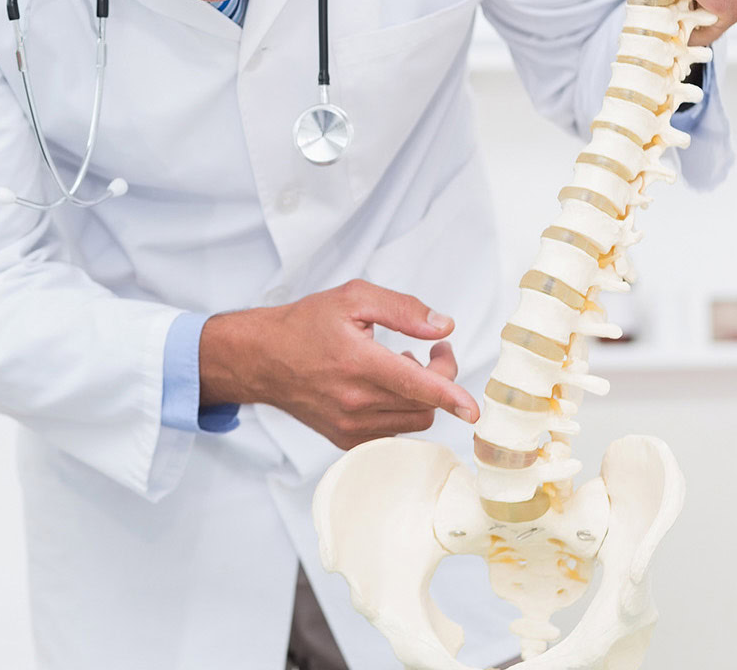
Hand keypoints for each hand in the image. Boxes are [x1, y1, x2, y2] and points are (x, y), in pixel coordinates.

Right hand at [199, 279, 480, 450]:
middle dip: (440, 377)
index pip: (416, 386)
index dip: (450, 396)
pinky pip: (393, 433)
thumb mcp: (353, 298)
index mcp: (357, 362)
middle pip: (423, 403)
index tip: (473, 410)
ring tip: (400, 367)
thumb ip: (402, 309)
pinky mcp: (345, 439)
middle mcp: (354, 400)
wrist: (263, 358)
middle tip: (433, 351)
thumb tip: (442, 326)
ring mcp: (349, 425)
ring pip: (412, 420)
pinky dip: (401, 412)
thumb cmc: (306, 324)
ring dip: (421, 396)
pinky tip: (385, 389)